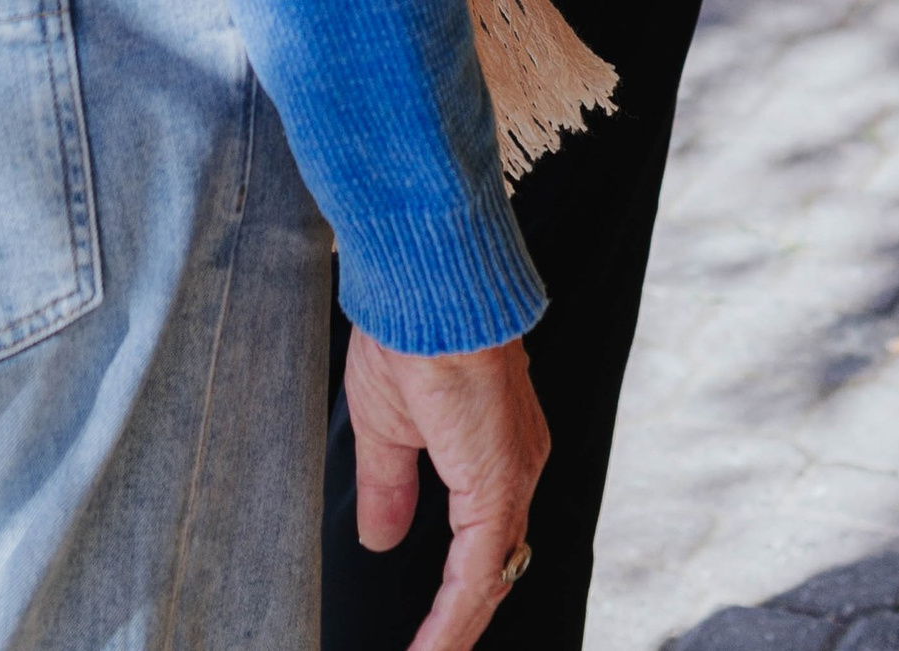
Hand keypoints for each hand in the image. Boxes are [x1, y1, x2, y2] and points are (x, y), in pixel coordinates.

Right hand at [343, 326, 548, 650]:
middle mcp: (516, 465)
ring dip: (454, 629)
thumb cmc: (405, 326)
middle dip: (458, 621)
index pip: (484, 541)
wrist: (423, 281)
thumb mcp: (386, 423)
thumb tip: (382, 537)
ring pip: (488, 578)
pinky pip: (479, 575)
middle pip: (492, 567)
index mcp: (493, 448)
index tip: (426, 635)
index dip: (456, 593)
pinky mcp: (498, 487)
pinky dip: (452, 623)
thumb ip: (390, 486)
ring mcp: (513, 477)